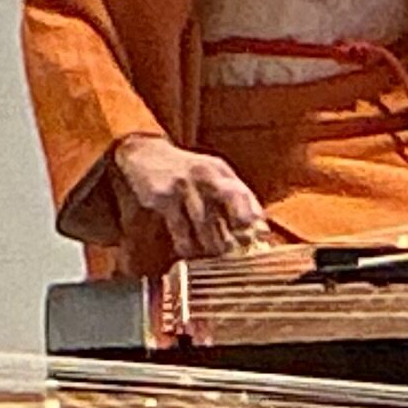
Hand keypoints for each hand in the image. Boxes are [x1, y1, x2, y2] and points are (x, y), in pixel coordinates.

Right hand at [109, 133, 266, 258]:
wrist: (145, 153)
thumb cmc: (185, 171)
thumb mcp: (210, 174)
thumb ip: (232, 195)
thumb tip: (256, 228)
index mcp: (219, 169)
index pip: (242, 191)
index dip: (253, 213)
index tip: (261, 234)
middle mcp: (205, 174)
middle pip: (229, 198)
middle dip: (238, 224)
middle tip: (239, 246)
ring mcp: (184, 184)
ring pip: (203, 220)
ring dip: (211, 242)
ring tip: (215, 253)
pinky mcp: (164, 196)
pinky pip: (179, 226)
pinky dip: (186, 243)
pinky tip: (189, 251)